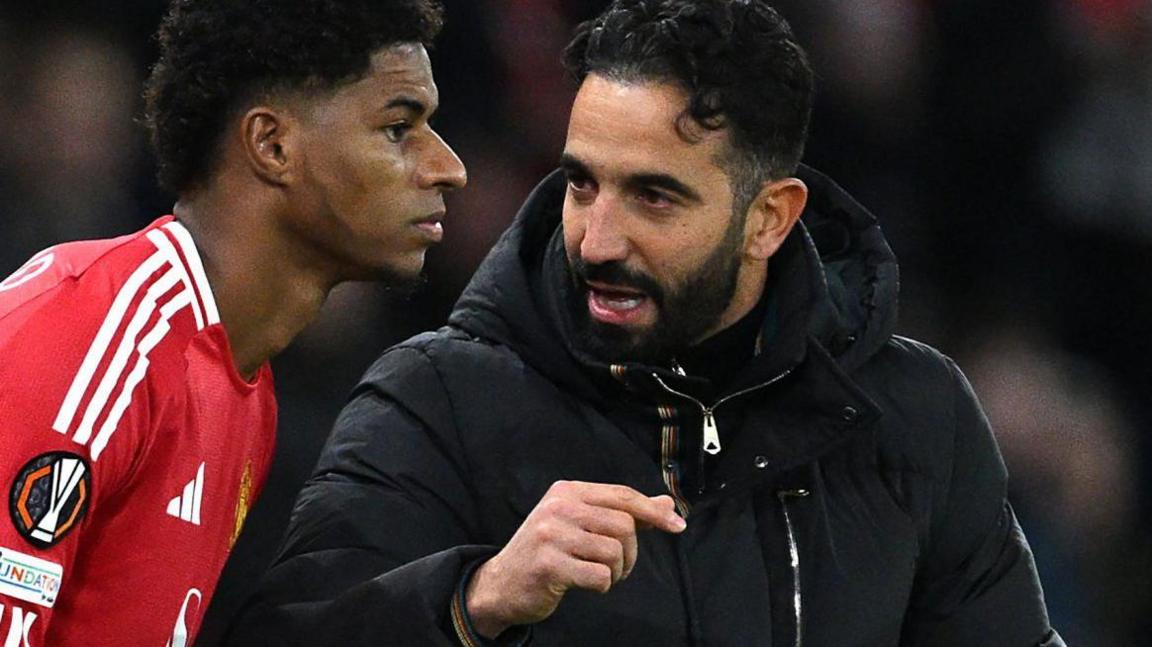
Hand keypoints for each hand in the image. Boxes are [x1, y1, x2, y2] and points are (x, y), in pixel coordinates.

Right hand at [464, 481, 685, 638]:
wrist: (501, 584)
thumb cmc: (548, 552)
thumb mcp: (580, 524)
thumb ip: (621, 512)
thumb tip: (665, 504)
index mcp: (567, 491)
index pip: (622, 495)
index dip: (654, 511)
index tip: (678, 525)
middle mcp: (558, 507)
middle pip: (624, 524)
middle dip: (630, 553)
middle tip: (616, 567)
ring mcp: (551, 535)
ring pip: (614, 551)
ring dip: (616, 572)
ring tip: (599, 575)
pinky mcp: (548, 565)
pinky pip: (599, 576)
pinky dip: (601, 586)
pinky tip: (585, 584)